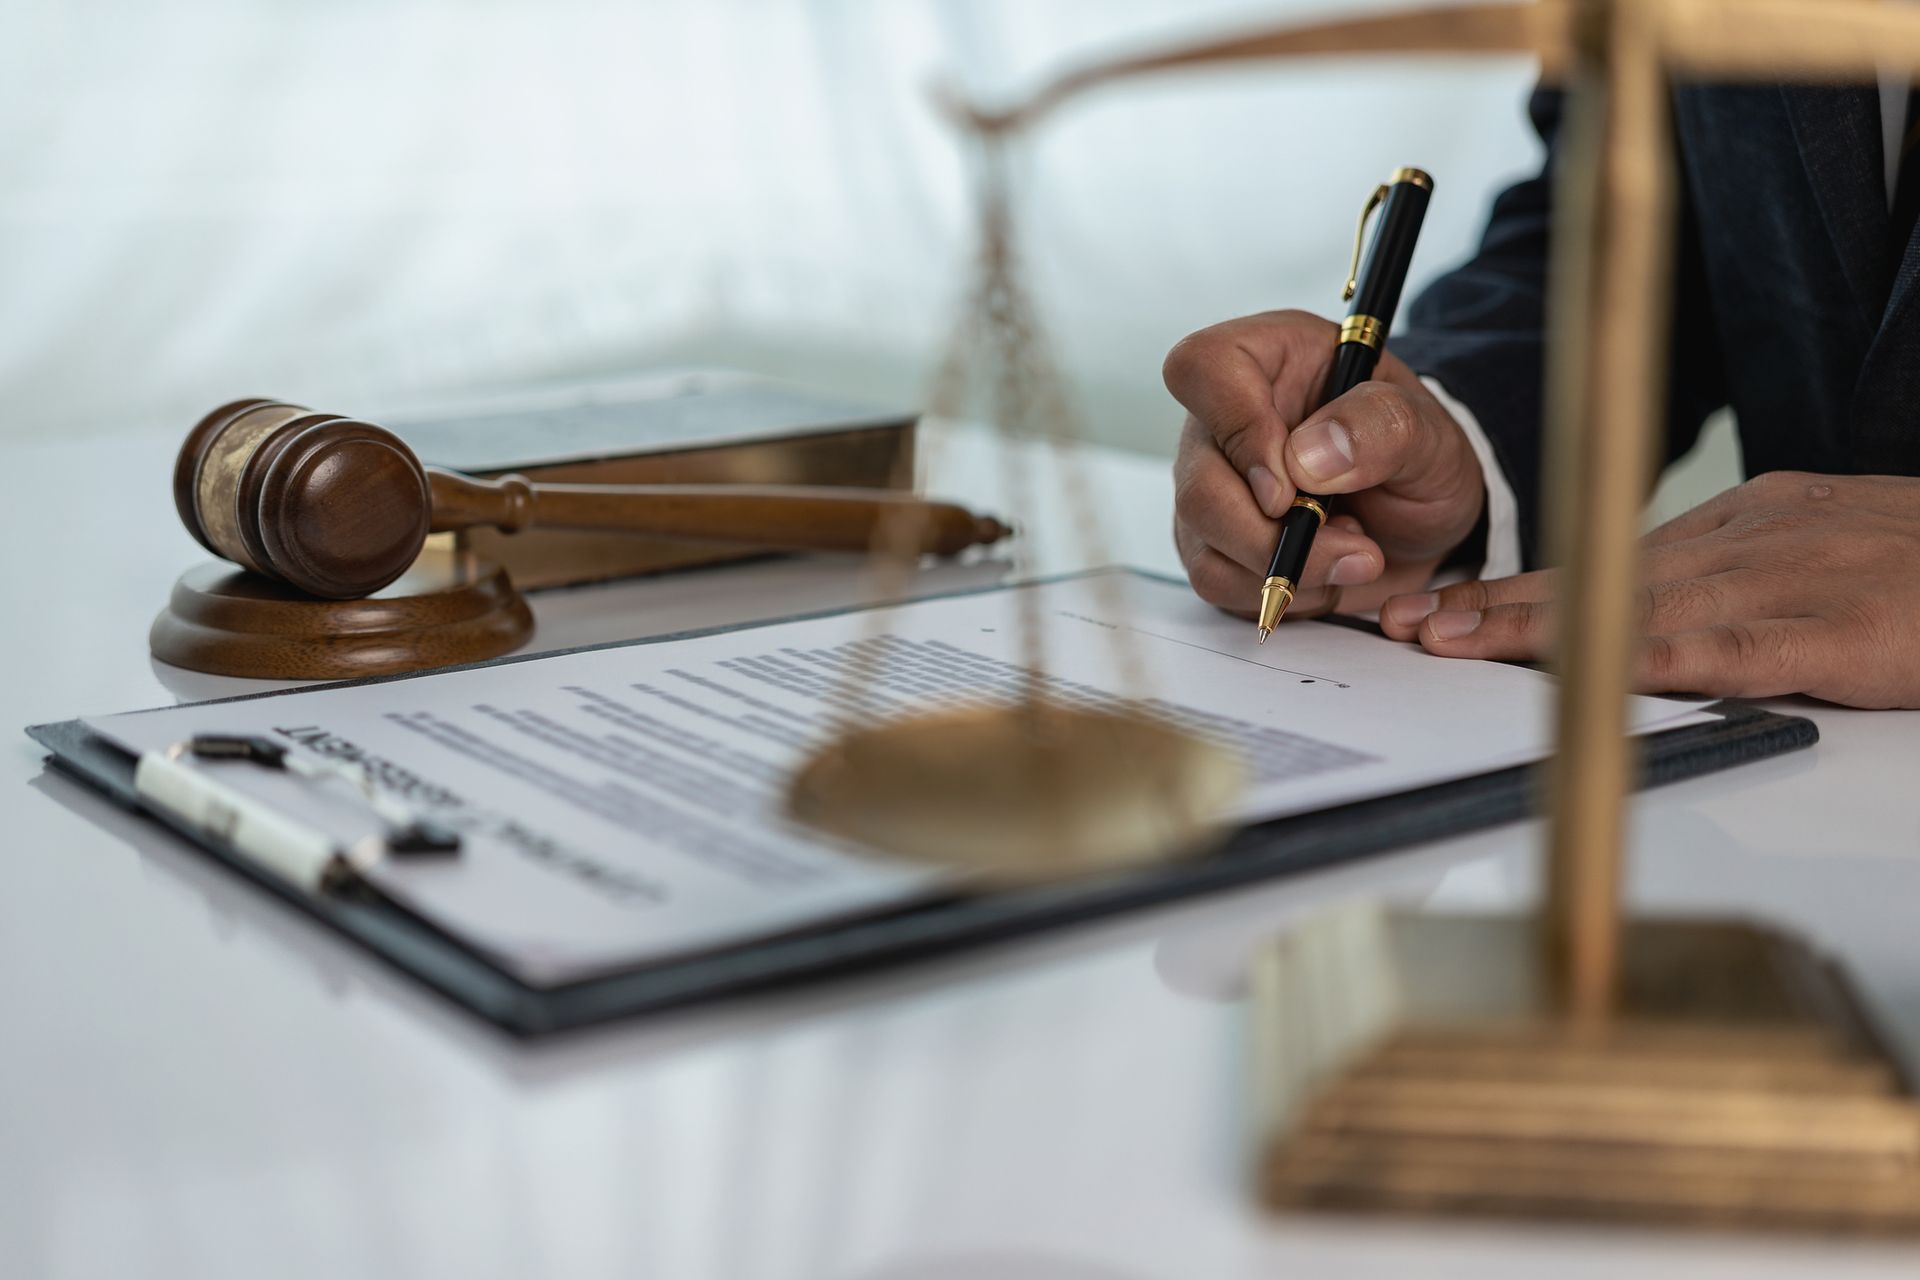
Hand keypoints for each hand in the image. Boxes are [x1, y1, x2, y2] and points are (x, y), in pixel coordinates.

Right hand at [1166, 310, 1486, 618]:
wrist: (1422, 512)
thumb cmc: (1417, 452)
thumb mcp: (1427, 428)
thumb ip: (1380, 426)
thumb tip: (1308, 458)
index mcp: (1267, 360)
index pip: (1203, 368)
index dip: (1239, 429)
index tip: (1291, 486)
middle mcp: (1224, 421)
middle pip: (1199, 482)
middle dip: (1273, 535)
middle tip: (1353, 547)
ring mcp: (1212, 484)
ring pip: (1204, 542)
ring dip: (1285, 568)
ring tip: (1352, 553)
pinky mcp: (1215, 542)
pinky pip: (1219, 581)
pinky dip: (1282, 592)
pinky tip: (1325, 573)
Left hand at [1380, 472, 1919, 708]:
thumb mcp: (1825, 560)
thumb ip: (1740, 590)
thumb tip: (1653, 630)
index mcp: (1750, 523)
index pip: (1607, 560)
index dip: (1520, 589)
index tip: (1442, 607)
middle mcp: (1756, 539)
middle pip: (1602, 577)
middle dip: (1498, 605)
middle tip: (1409, 623)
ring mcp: (1796, 578)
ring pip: (1641, 604)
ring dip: (1545, 626)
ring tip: (1457, 642)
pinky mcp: (1842, 630)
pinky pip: (1734, 645)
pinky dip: (1657, 655)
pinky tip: (1596, 666)